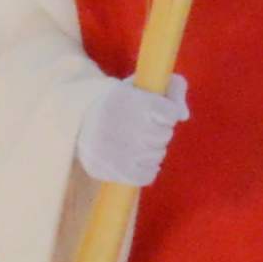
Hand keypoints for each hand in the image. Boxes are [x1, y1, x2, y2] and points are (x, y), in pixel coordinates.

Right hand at [74, 70, 189, 188]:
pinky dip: (147, 169)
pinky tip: (136, 158)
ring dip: (152, 150)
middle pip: (164, 135)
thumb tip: (183, 115)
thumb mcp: (143, 85)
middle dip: (159, 130)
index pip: (169, 113)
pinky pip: (146, 176)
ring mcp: (110, 150)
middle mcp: (116, 124)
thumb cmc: (121, 101)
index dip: (167, 112)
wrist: (79, 119)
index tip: (156, 110)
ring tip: (135, 140)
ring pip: (157, 156)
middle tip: (143, 126)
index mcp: (126, 98)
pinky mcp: (105, 170)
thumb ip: (172, 88)